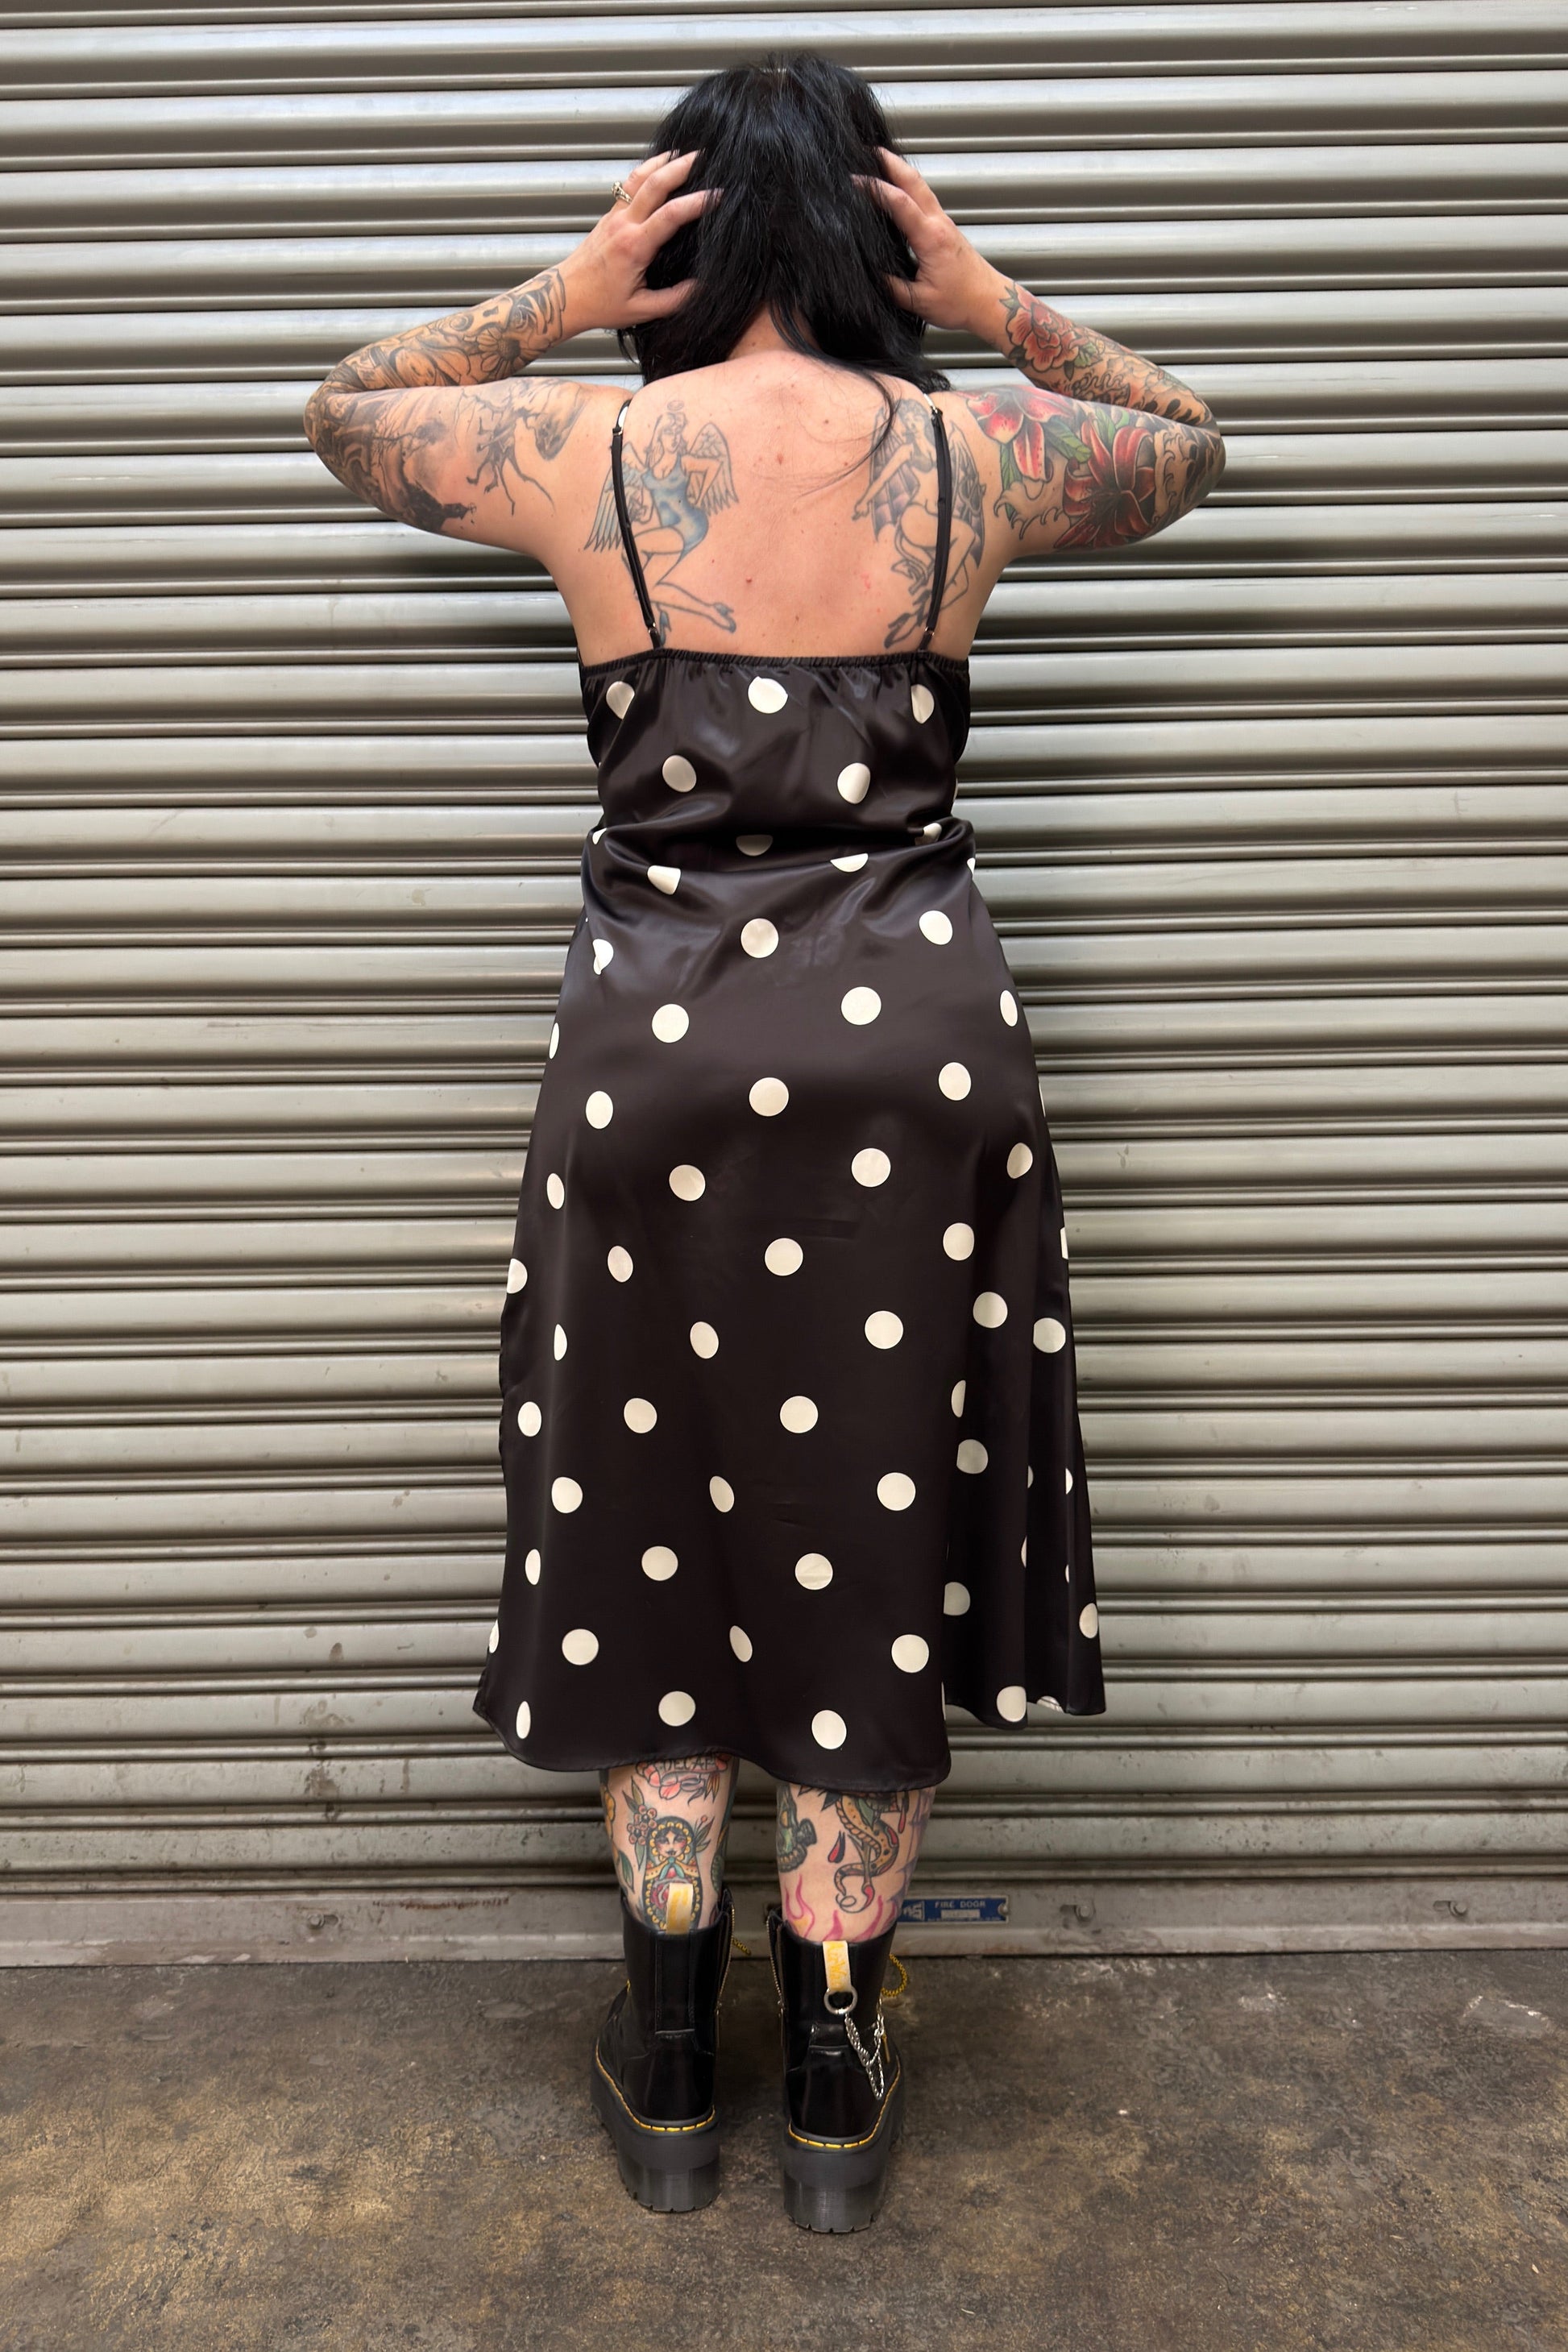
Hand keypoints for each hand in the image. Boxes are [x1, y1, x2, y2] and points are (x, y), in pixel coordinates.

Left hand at [556, 149, 712, 332]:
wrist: (566, 295)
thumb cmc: (600, 305)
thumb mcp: (641, 310)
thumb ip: (675, 300)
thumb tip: (703, 287)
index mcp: (634, 247)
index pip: (670, 215)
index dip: (697, 202)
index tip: (718, 195)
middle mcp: (623, 224)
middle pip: (654, 182)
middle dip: (681, 165)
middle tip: (705, 156)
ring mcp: (615, 215)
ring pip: (640, 177)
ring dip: (663, 161)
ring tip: (685, 151)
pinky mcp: (610, 214)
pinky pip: (631, 184)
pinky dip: (648, 169)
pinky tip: (661, 165)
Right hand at [860, 147, 1003, 333]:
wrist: (990, 302)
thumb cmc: (961, 303)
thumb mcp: (919, 302)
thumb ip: (891, 287)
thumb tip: (867, 274)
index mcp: (931, 238)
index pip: (900, 202)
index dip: (875, 189)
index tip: (853, 180)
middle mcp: (938, 223)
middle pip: (913, 181)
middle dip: (890, 162)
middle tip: (867, 149)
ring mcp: (944, 223)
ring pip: (920, 186)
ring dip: (900, 170)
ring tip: (879, 161)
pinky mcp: (945, 229)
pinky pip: (925, 199)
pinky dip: (909, 186)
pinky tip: (898, 189)